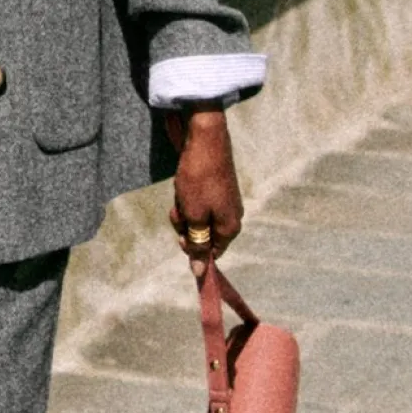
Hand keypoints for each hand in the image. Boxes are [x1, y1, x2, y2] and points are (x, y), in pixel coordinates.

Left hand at [165, 105, 243, 272]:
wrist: (204, 139)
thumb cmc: (199, 179)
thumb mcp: (194, 216)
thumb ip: (197, 245)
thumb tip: (199, 272)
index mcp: (230, 227)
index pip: (212, 253)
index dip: (194, 249)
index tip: (181, 237)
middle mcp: (232, 216)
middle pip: (203, 236)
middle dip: (186, 227)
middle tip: (180, 211)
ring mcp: (225, 201)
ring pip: (198, 219)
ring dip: (184, 211)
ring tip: (181, 195)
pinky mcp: (216, 188)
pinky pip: (198, 203)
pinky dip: (188, 199)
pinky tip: (184, 186)